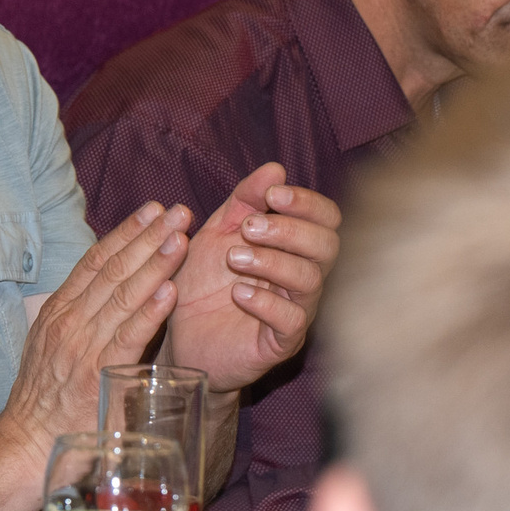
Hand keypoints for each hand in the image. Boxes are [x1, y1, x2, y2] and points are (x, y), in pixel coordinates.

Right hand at [0, 203, 188, 454]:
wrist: (25, 447)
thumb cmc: (45, 404)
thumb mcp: (52, 351)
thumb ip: (80, 324)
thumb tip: (111, 298)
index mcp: (58, 313)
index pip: (94, 262)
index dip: (125, 233)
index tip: (151, 211)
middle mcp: (68, 323)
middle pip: (112, 270)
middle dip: (147, 237)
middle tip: (178, 211)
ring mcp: (82, 347)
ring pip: (123, 295)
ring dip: (155, 263)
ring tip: (180, 237)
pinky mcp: (99, 375)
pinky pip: (129, 336)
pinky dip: (151, 311)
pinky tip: (170, 290)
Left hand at [162, 164, 339, 392]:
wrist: (180, 339)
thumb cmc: (203, 285)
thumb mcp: (216, 233)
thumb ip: (243, 202)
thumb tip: (275, 168)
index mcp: (293, 248)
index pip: (327, 218)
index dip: (306, 202)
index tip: (272, 196)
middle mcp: (303, 277)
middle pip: (328, 246)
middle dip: (290, 229)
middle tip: (249, 227)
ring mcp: (296, 310)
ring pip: (310, 279)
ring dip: (272, 260)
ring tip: (233, 257)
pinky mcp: (281, 342)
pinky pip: (292, 320)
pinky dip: (267, 302)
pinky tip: (238, 293)